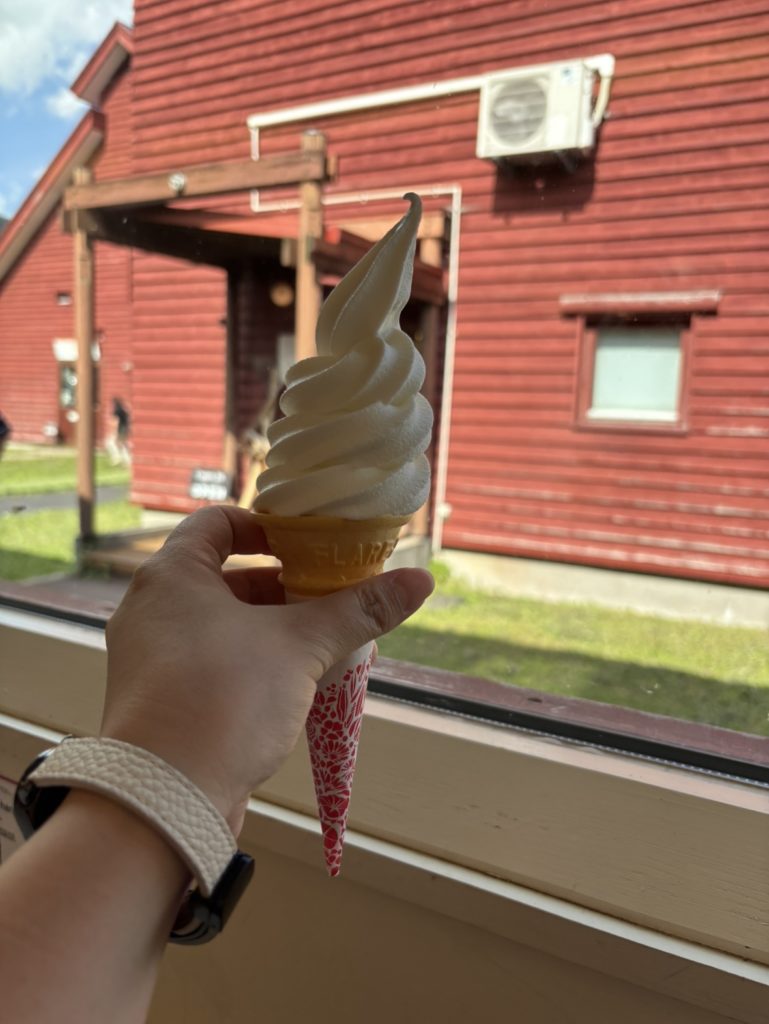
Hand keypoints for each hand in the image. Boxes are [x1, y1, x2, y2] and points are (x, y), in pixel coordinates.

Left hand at [102, 506, 433, 833]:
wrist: (166, 798)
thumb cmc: (225, 698)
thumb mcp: (301, 647)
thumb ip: (358, 609)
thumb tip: (420, 579)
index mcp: (171, 576)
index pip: (216, 522)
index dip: (265, 526)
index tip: (307, 545)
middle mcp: (151, 608)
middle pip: (223, 576)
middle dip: (281, 584)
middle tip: (329, 594)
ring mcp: (150, 656)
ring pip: (218, 623)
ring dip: (269, 626)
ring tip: (322, 638)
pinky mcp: (159, 698)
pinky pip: (209, 660)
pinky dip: (249, 659)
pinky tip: (294, 680)